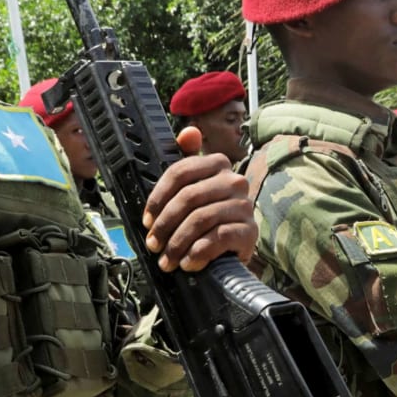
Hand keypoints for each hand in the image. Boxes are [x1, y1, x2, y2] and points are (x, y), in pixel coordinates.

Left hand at [142, 129, 257, 271]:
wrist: (234, 248)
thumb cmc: (209, 218)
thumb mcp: (195, 189)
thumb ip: (186, 164)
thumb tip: (188, 133)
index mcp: (218, 164)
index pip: (180, 173)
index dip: (158, 198)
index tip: (147, 220)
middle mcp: (235, 180)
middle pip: (189, 197)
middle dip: (165, 225)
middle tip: (154, 244)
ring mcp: (244, 206)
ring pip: (201, 219)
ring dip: (178, 243)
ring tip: (167, 260)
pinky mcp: (249, 231)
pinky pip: (217, 238)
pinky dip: (198, 253)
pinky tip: (188, 263)